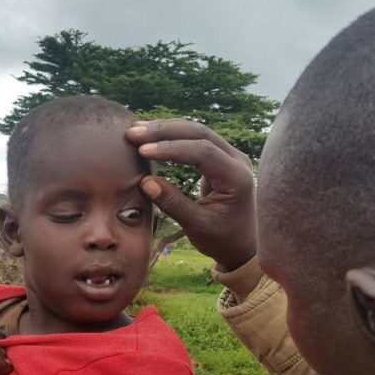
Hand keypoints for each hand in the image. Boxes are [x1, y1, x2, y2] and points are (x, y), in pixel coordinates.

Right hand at [127, 119, 256, 269]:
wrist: (241, 245)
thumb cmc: (221, 240)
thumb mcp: (196, 226)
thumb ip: (173, 204)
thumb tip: (145, 182)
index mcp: (236, 177)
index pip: (203, 152)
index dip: (171, 149)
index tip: (142, 151)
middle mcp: (237, 160)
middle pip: (200, 133)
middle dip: (164, 131)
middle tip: (133, 133)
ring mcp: (231, 156)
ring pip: (197, 132)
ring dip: (166, 129)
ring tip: (136, 130)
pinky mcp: (221, 157)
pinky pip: (196, 139)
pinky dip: (172, 136)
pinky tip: (151, 136)